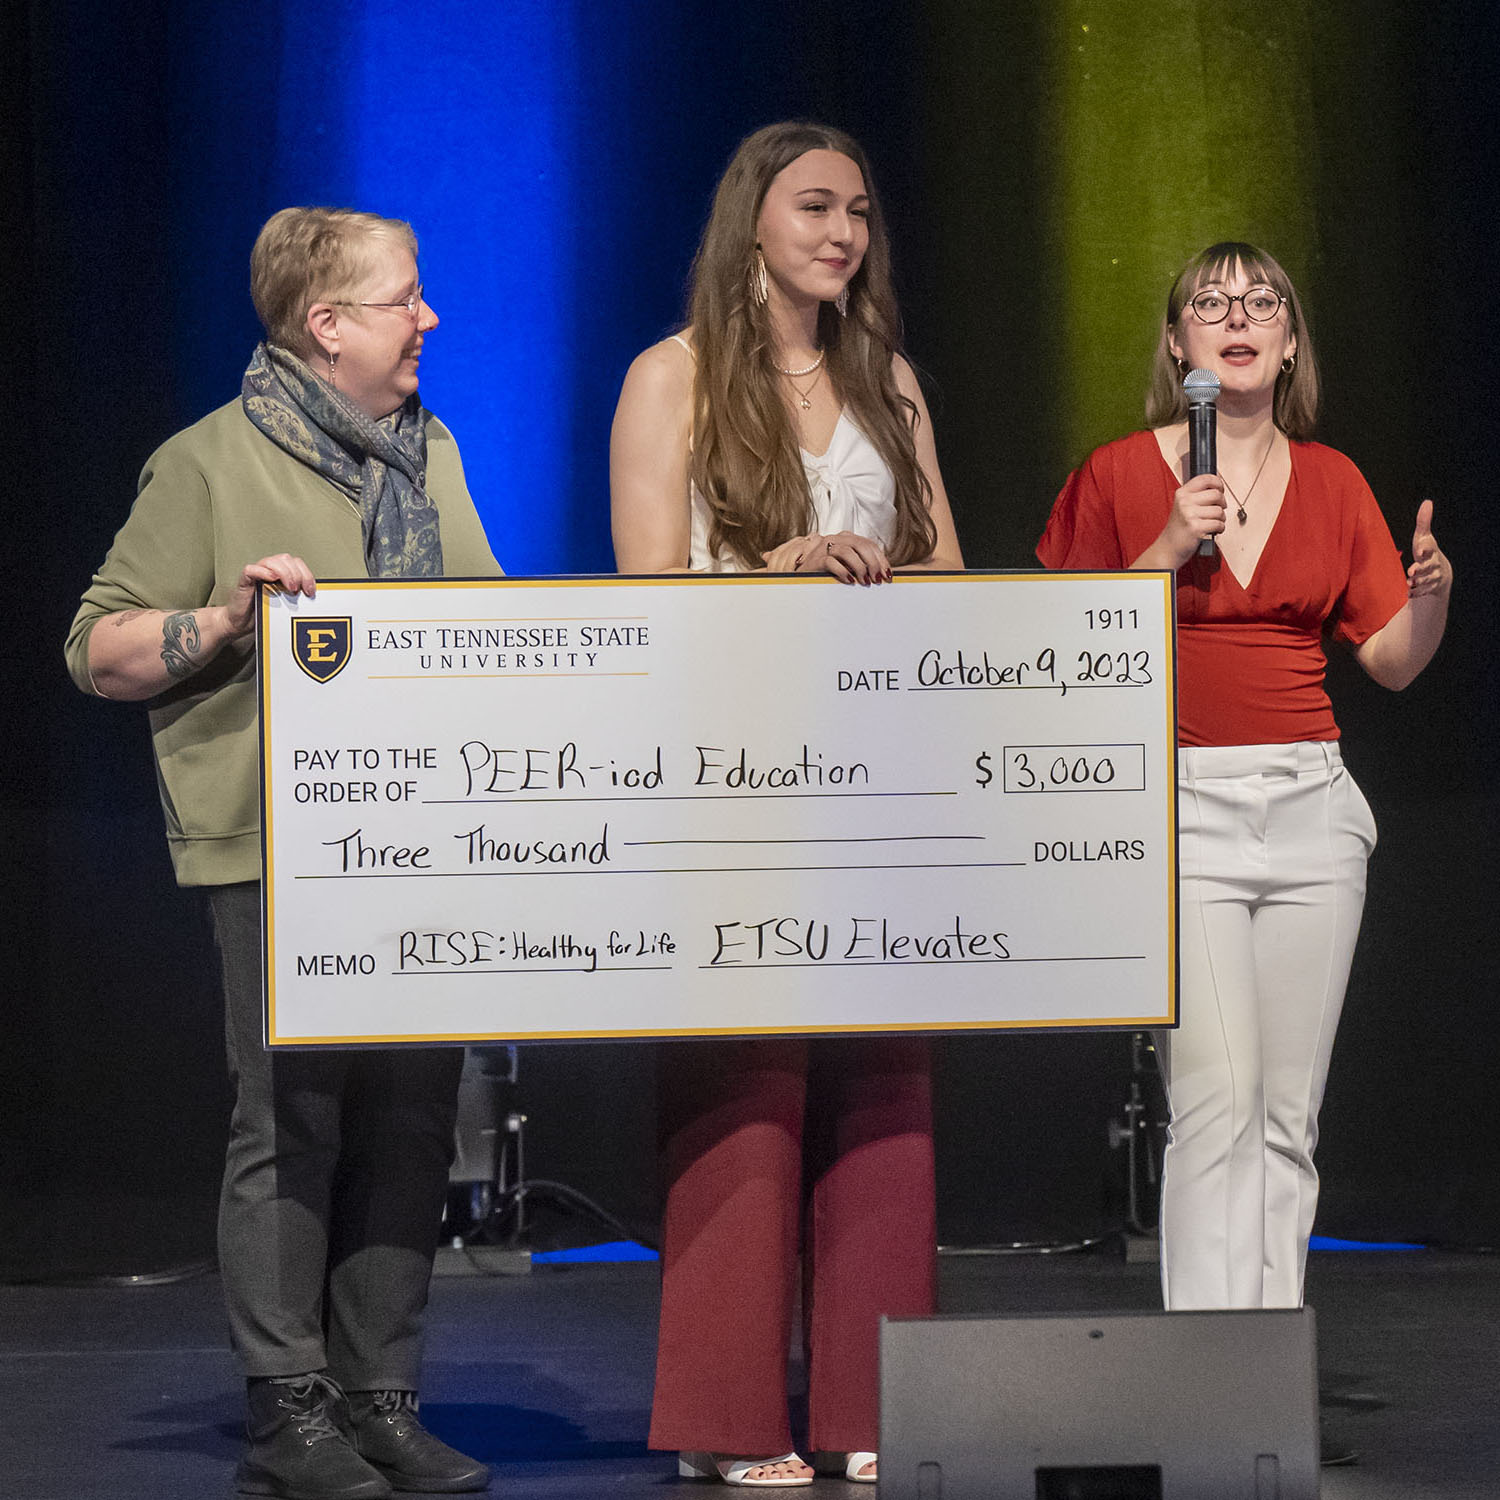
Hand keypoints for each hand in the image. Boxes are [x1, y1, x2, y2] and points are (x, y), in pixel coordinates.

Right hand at [224, 554, 316, 637]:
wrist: (242, 623)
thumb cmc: (265, 614)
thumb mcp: (287, 605)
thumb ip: (298, 596)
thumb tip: (315, 597)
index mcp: (282, 573)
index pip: (297, 563)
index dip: (307, 575)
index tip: (311, 592)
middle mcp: (270, 569)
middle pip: (287, 559)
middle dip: (298, 574)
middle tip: (299, 591)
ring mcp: (257, 573)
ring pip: (272, 561)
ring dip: (285, 573)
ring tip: (290, 588)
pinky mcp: (244, 580)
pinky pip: (251, 569)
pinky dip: (263, 572)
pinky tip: (272, 579)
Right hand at [762, 531, 891, 584]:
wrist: (802, 580)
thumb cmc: (828, 575)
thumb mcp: (848, 567)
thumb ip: (862, 565)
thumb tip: (885, 575)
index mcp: (846, 538)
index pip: (869, 544)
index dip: (881, 559)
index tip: (888, 575)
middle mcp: (836, 539)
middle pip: (861, 545)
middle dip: (873, 563)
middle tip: (878, 580)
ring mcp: (824, 547)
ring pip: (848, 551)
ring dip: (860, 567)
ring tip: (865, 582)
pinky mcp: (815, 559)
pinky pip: (832, 562)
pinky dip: (843, 572)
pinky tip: (849, 581)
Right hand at [1161, 473, 1227, 564]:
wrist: (1169, 548)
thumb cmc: (1178, 529)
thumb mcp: (1183, 506)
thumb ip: (1197, 495)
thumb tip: (1218, 487)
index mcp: (1182, 493)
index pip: (1205, 479)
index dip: (1218, 483)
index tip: (1220, 489)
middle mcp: (1184, 502)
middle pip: (1216, 494)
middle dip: (1222, 504)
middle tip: (1217, 510)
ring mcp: (1189, 514)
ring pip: (1219, 511)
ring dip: (1221, 519)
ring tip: (1213, 523)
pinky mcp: (1196, 527)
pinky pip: (1218, 524)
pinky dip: (1219, 529)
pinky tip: (1213, 530)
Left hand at [1407, 500, 1451, 598]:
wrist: (1439, 572)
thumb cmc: (1427, 551)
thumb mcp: (1424, 537)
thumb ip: (1424, 522)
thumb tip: (1428, 502)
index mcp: (1431, 551)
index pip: (1430, 549)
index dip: (1425, 549)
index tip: (1419, 550)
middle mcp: (1434, 564)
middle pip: (1428, 567)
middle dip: (1421, 569)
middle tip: (1412, 572)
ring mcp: (1433, 577)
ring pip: (1426, 581)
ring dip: (1417, 582)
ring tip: (1409, 582)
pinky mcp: (1429, 588)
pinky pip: (1423, 592)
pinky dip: (1416, 593)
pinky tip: (1409, 593)